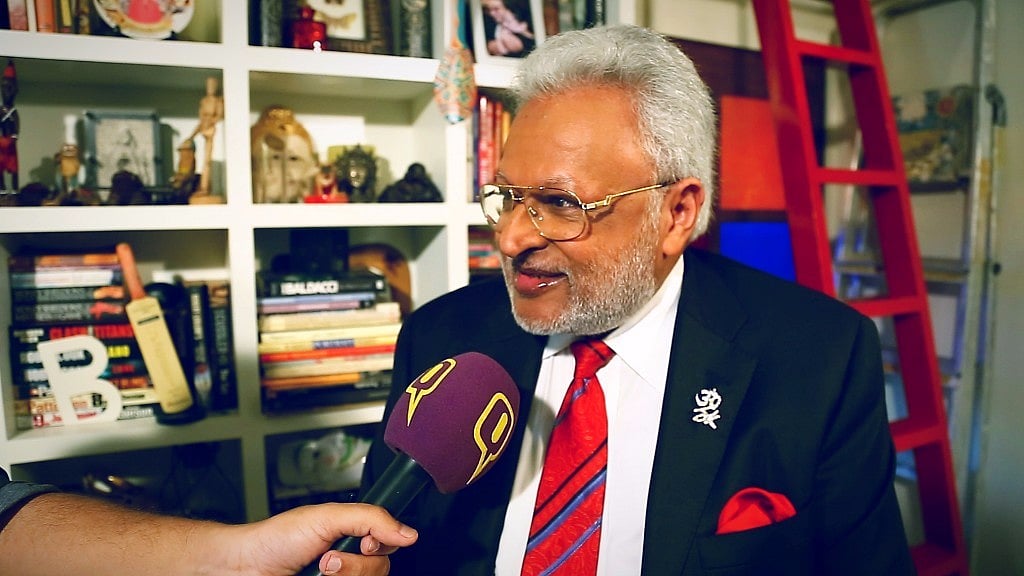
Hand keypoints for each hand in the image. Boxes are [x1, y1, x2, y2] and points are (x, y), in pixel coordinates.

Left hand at [223, 502, 417, 575]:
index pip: (389, 545)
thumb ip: (369, 518)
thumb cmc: (276, 540)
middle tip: (328, 559)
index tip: (365, 543)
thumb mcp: (326, 517)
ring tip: (317, 571)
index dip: (382, 545)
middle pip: (381, 571)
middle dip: (356, 566)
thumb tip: (408, 533)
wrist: (244, 567)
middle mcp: (349, 563)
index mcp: (353, 537)